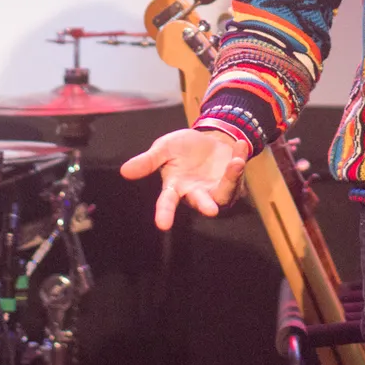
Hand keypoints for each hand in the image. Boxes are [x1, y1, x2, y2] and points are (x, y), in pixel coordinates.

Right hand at [119, 128, 249, 230]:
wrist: (207, 139)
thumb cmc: (182, 148)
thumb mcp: (163, 148)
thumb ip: (148, 161)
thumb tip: (124, 171)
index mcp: (175, 187)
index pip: (167, 202)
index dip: (165, 213)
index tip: (162, 225)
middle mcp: (195, 193)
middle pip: (201, 203)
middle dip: (206, 205)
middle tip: (211, 210)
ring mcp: (215, 190)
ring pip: (224, 194)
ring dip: (231, 179)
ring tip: (235, 163)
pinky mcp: (232, 182)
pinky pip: (238, 177)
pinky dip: (240, 160)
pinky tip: (241, 146)